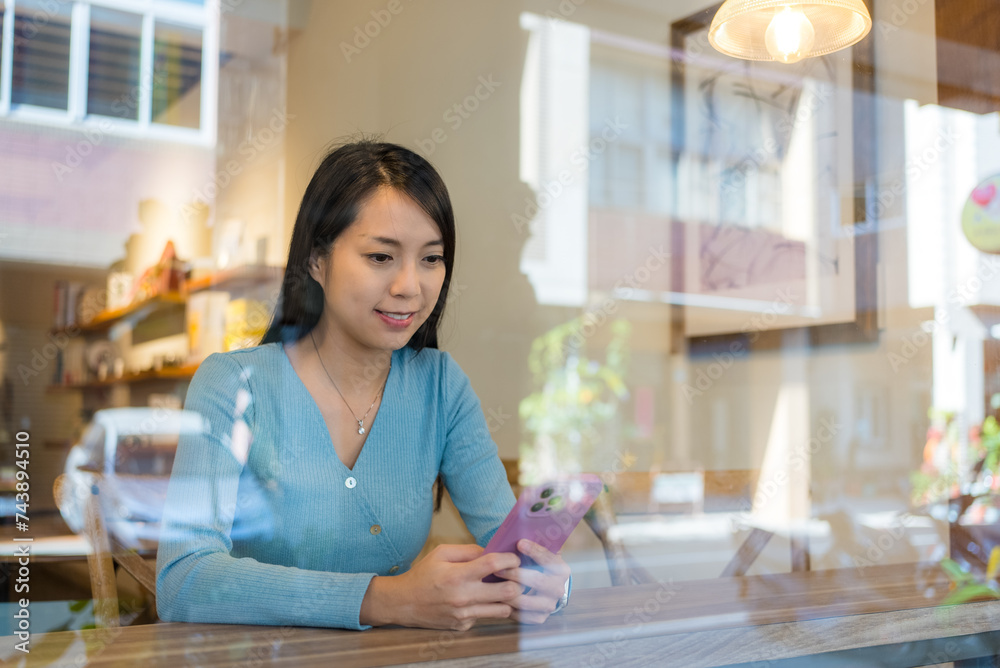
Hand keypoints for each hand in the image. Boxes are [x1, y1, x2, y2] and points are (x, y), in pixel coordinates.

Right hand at [360, 544, 521, 630]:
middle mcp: (464, 596)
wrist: (403, 602)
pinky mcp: (463, 626)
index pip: (495, 564)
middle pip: (508, 591)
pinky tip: (480, 600)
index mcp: (458, 575)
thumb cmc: (422, 575)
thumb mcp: (441, 553)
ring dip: (506, 599)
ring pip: (503, 609)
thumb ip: (468, 550)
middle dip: (516, 582)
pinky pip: (485, 617)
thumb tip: (491, 551)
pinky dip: (487, 609)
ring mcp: (464, 614)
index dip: (510, 559)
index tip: (514, 558)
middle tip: (513, 576)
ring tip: (501, 589)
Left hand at [492, 539, 570, 624]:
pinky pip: (521, 616)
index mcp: (561, 570)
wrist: (545, 588)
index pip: (549, 559)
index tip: (520, 543)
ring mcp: (549, 605)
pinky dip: (507, 607)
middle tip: (498, 568)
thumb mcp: (540, 553)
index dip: (534, 550)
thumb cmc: (536, 565)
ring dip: (507, 592)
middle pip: (537, 581)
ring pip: (525, 601)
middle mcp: (558, 589)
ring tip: (492, 584)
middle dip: (516, 573)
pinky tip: (496, 598)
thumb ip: (534, 544)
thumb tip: (520, 534)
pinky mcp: (539, 618)